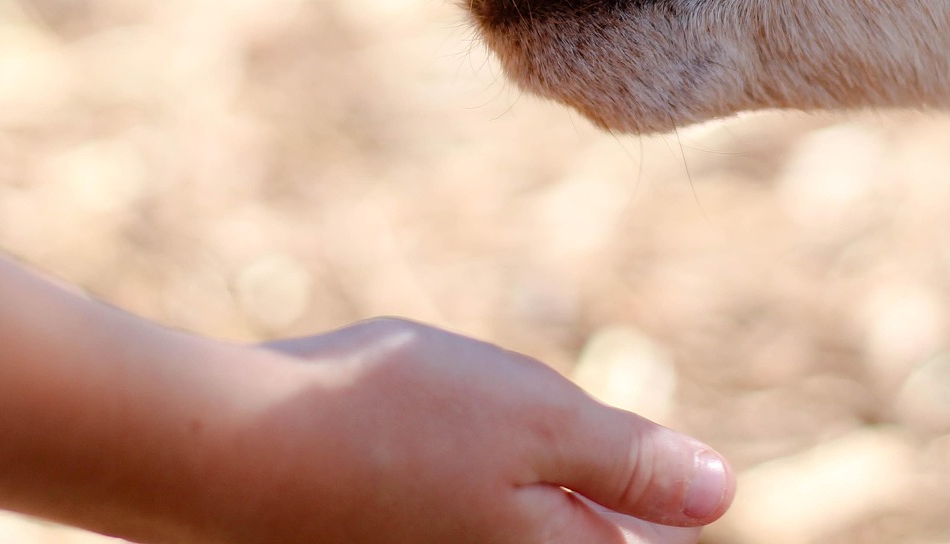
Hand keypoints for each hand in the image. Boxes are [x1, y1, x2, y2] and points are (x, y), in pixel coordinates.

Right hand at [209, 318, 733, 543]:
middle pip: (578, 543)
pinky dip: (470, 489)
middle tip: (604, 462)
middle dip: (603, 505)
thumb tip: (721, 494)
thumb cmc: (387, 420)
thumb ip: (630, 463)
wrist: (228, 446)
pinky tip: (439, 436)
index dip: (664, 515)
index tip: (664, 482)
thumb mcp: (535, 417)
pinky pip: (456, 523)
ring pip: (516, 532)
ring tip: (504, 433)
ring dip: (533, 492)